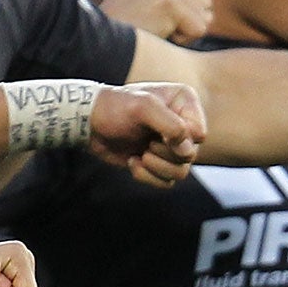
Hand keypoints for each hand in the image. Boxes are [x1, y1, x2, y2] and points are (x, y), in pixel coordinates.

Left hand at [88, 82, 205, 187]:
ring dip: (158, 168)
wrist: (88, 122)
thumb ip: (172, 126)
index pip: (199, 133)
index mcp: (184, 104)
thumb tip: (187, 152)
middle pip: (191, 155)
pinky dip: (148, 177)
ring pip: (181, 172)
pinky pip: (167, 182)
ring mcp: (171, 145)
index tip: (157, 133)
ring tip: (141, 156)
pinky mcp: (159, 163)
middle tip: (147, 144)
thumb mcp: (143, 107)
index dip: (181, 139)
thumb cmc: (114, 107)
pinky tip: (133, 161)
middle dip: (166, 154)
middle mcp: (183, 125)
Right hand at [100, 0, 212, 42]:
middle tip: (153, 26)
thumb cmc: (123, 32)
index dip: (178, 17)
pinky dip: (183, 40)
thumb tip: (210, 9)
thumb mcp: (144, 3)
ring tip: (153, 29)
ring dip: (183, 33)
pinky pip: (199, 30)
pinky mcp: (170, 2)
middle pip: (205, 4)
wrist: (98, 44)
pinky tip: (157, 33)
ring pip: (204, 18)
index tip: (148, 19)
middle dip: (185, 23)